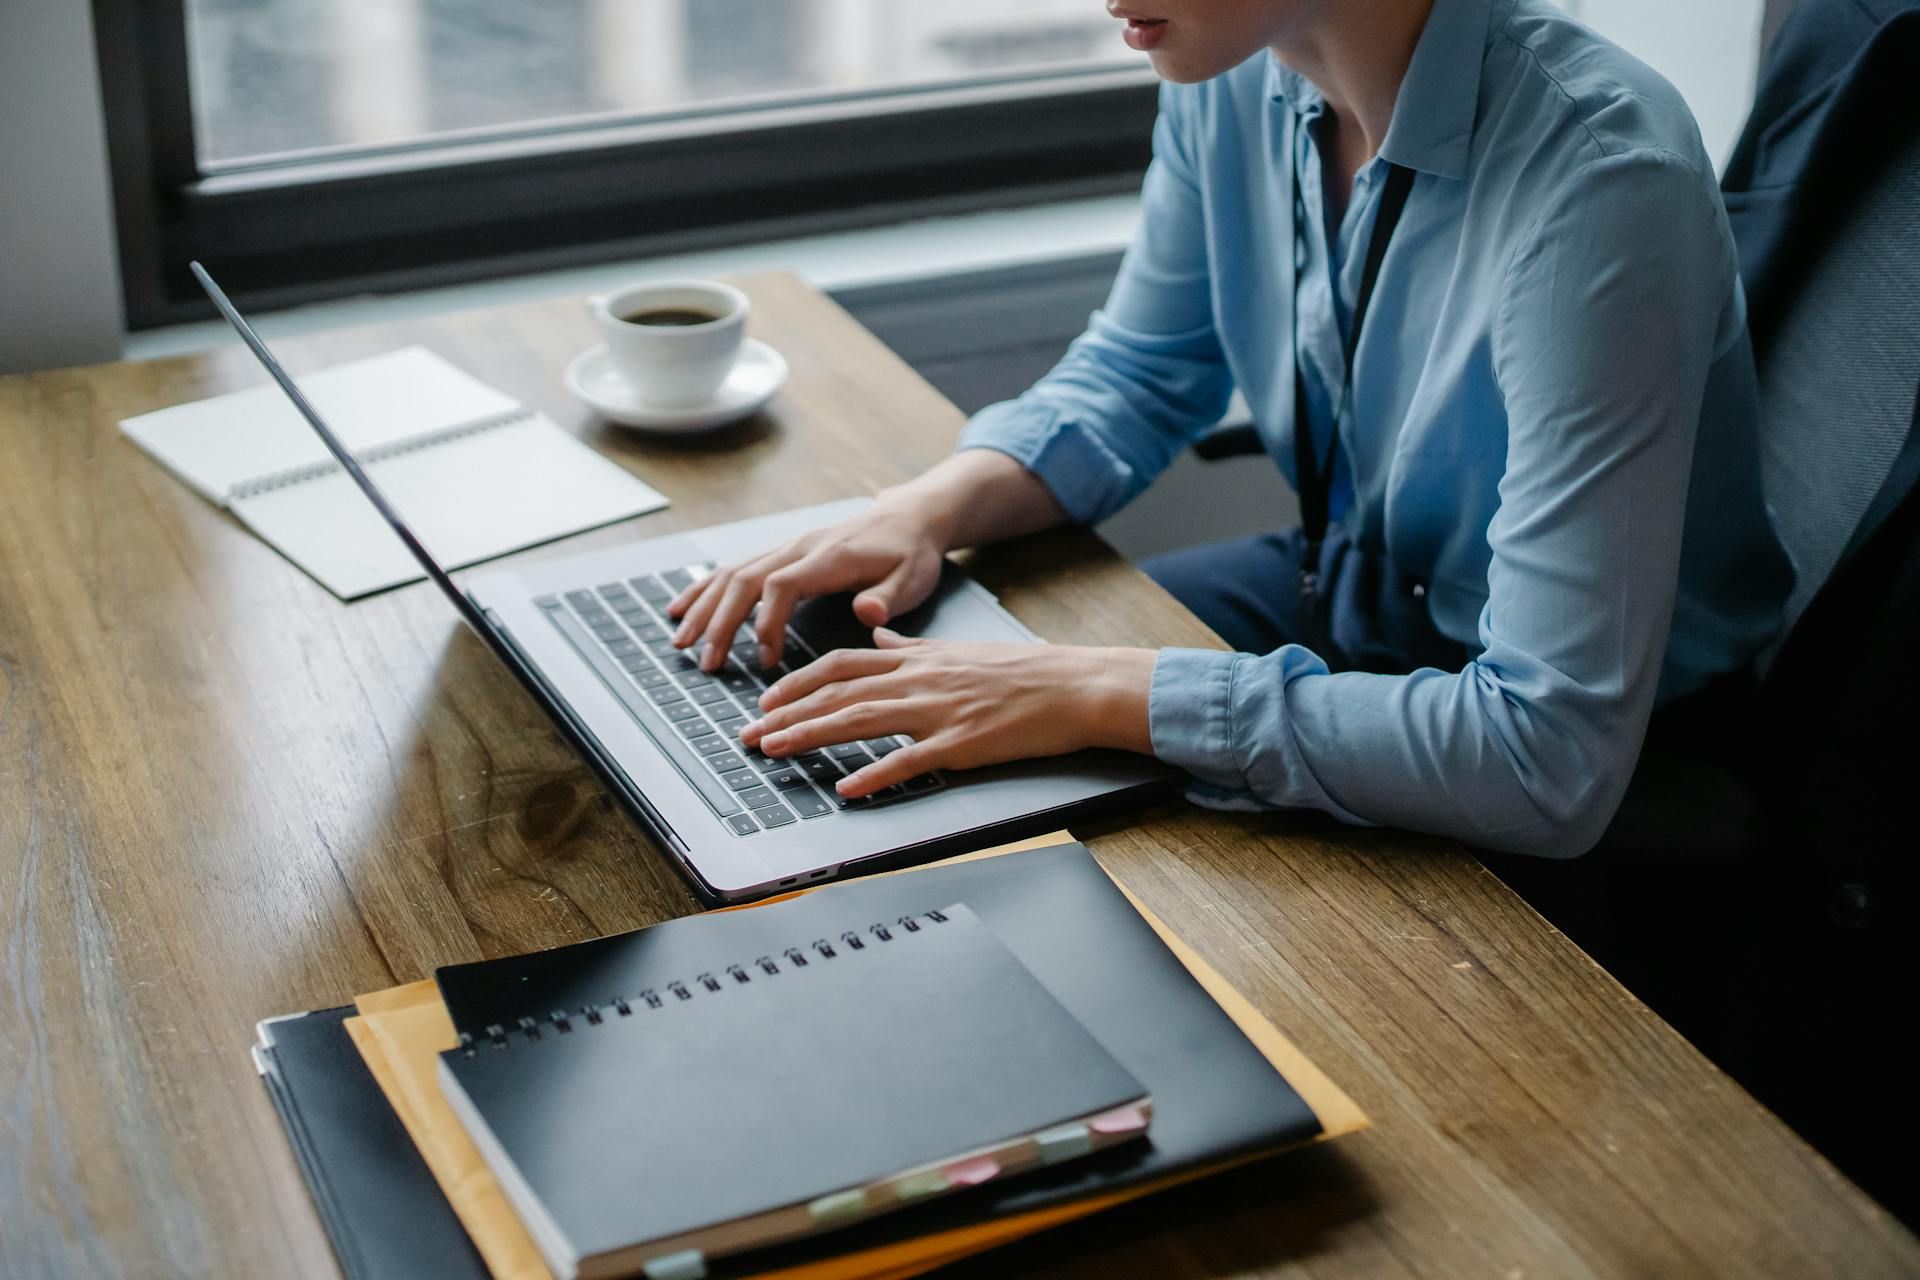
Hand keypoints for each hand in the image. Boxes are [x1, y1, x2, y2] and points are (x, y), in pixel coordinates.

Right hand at [665, 496, 948, 672]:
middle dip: (720, 622)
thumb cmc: (911, 553)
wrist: (909, 517)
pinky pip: (736, 570)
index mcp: (829, 557)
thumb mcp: (913, 578)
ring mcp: (788, 549)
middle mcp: (800, 549)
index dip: (766, 622)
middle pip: (745, 580)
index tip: (765, 658)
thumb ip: (888, 598)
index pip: (781, 585)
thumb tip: (867, 614)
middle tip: (708, 663)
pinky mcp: (783, 555)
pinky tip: (683, 610)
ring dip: (705, 608)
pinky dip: (705, 591)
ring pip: (733, 574)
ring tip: (682, 643)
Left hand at [740, 628, 1155, 797]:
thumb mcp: (958, 649)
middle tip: (749, 734)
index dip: (798, 681)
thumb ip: (912, 645)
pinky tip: (847, 789)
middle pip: (838, 693)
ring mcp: (939, 711)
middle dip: (786, 713)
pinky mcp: (962, 743)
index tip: (767, 699)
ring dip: (810, 736)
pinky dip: (875, 775)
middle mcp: (919, 679)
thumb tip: (880, 634)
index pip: (842, 664)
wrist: (1075, 685)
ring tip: (774, 751)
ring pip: (860, 720)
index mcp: (918, 657)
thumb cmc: (1023, 671)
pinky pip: (909, 761)